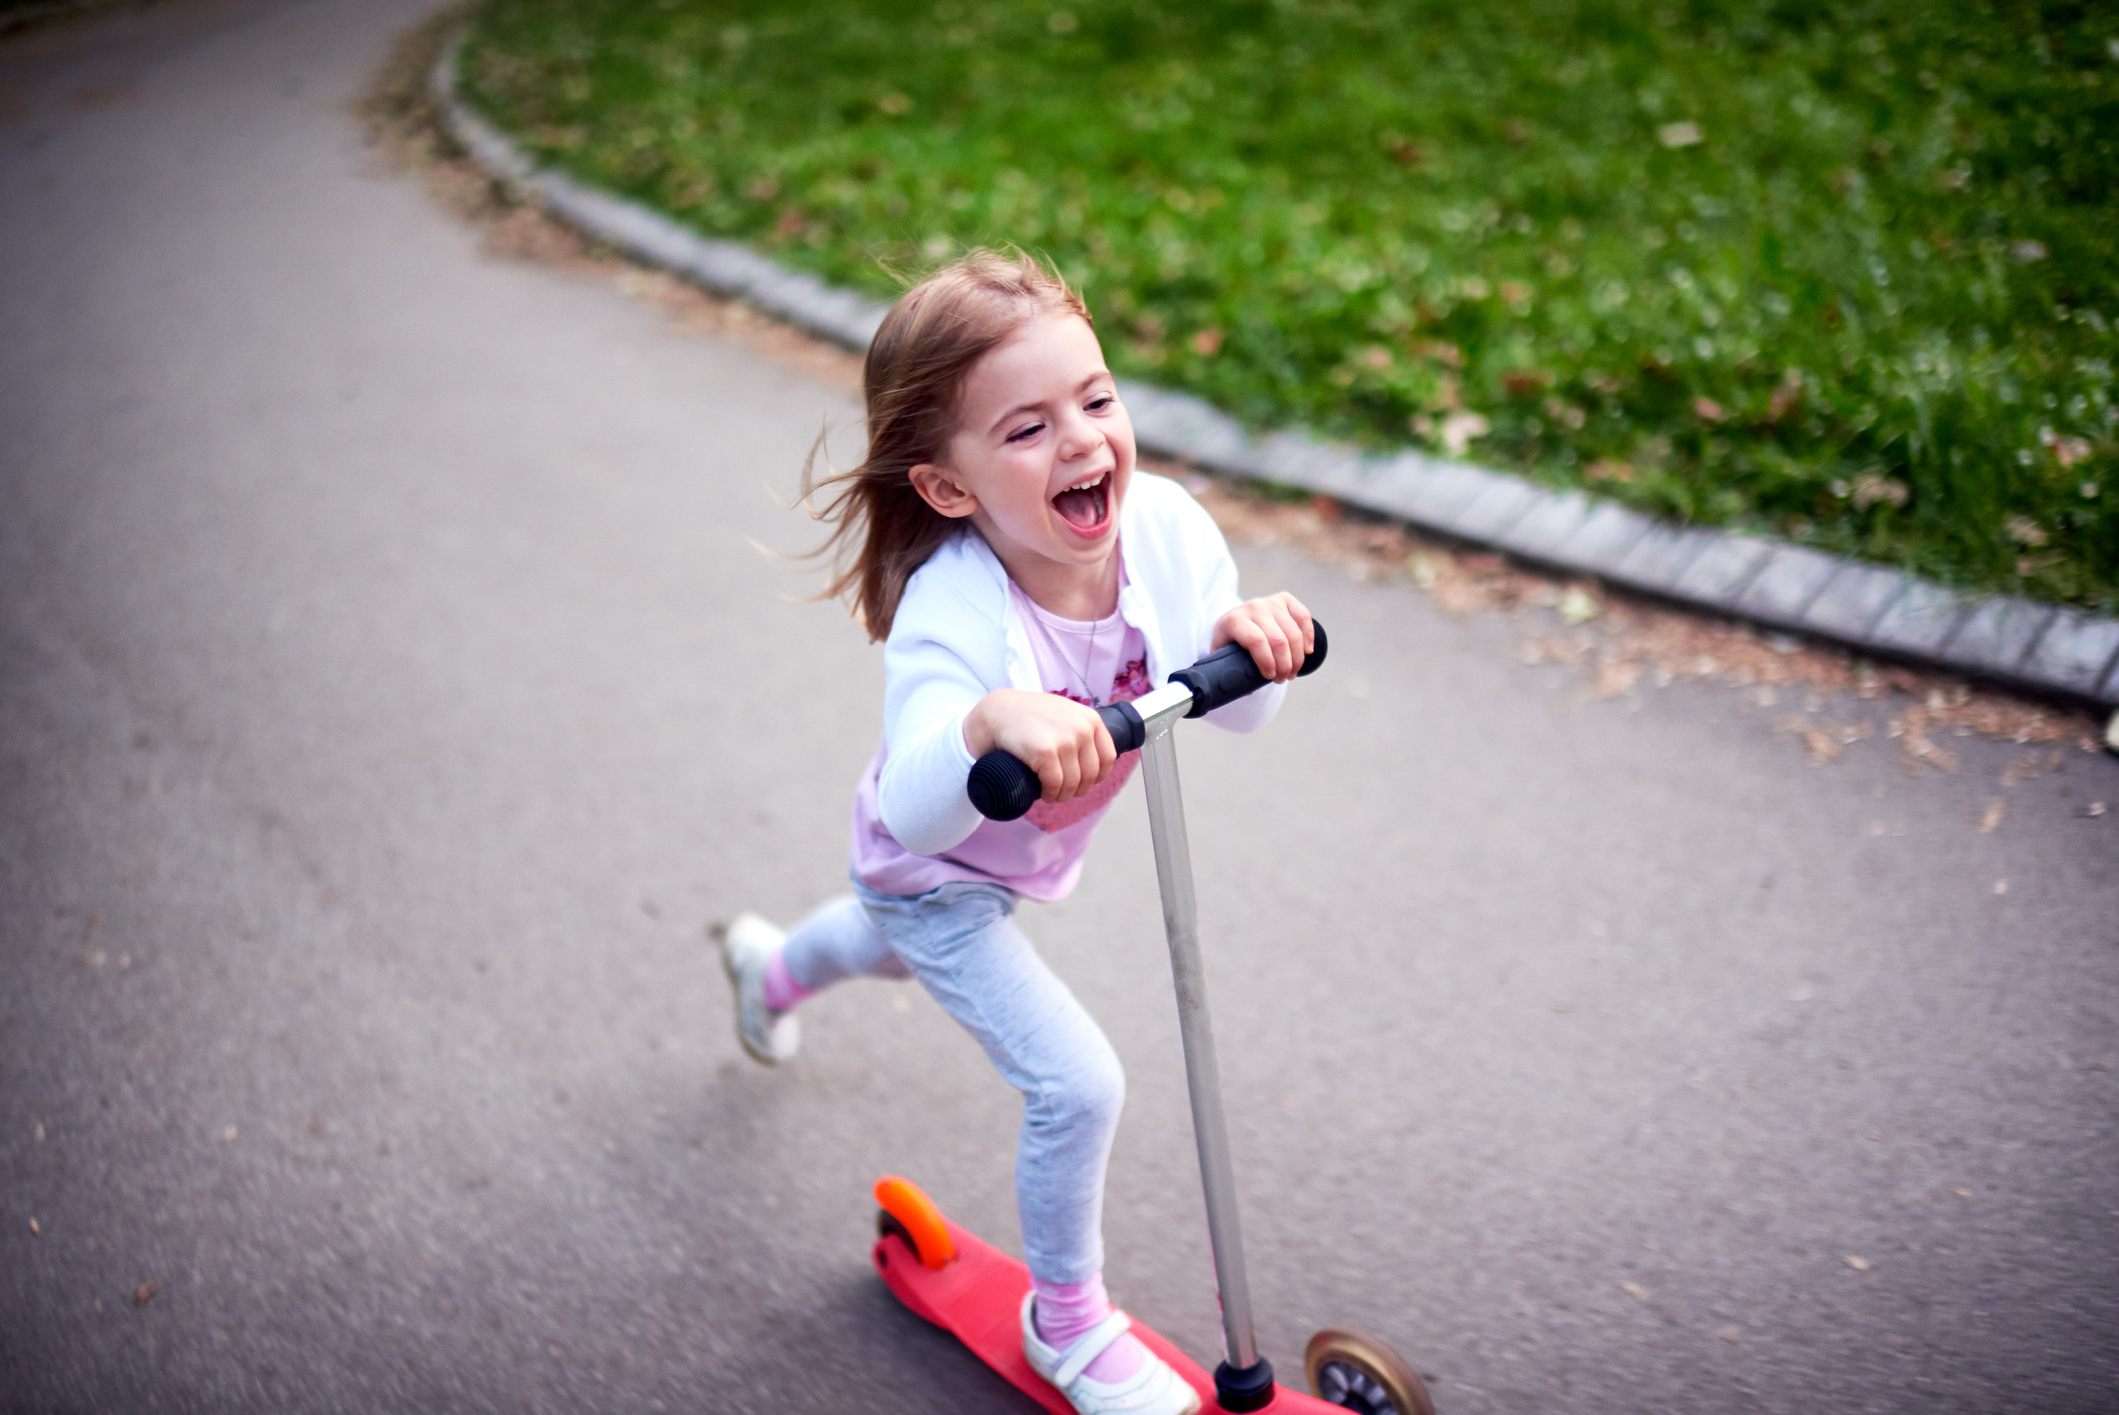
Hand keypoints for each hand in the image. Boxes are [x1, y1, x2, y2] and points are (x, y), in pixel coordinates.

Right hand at [963, 689, 1116, 803]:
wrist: (997, 711)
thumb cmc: (1029, 716)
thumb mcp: (1064, 713)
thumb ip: (1080, 727)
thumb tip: (1096, 756)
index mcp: (1091, 719)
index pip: (1108, 758)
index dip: (1096, 777)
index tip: (1082, 782)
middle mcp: (1082, 728)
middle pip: (1090, 775)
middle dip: (1077, 790)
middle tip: (1062, 791)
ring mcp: (1065, 740)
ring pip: (1073, 783)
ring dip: (1062, 795)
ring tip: (1051, 794)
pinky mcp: (1045, 751)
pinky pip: (1055, 785)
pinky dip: (1050, 794)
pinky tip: (1043, 793)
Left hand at [1211, 593, 1314, 683]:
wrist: (1235, 619)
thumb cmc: (1230, 642)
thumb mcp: (1222, 654)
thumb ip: (1230, 671)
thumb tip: (1248, 689)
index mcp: (1235, 621)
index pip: (1256, 641)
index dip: (1267, 662)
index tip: (1270, 677)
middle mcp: (1254, 607)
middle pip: (1278, 640)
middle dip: (1284, 665)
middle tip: (1282, 679)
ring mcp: (1271, 602)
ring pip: (1293, 632)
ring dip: (1297, 658)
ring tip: (1292, 672)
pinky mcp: (1285, 600)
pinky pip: (1303, 617)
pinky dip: (1309, 636)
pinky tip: (1308, 651)